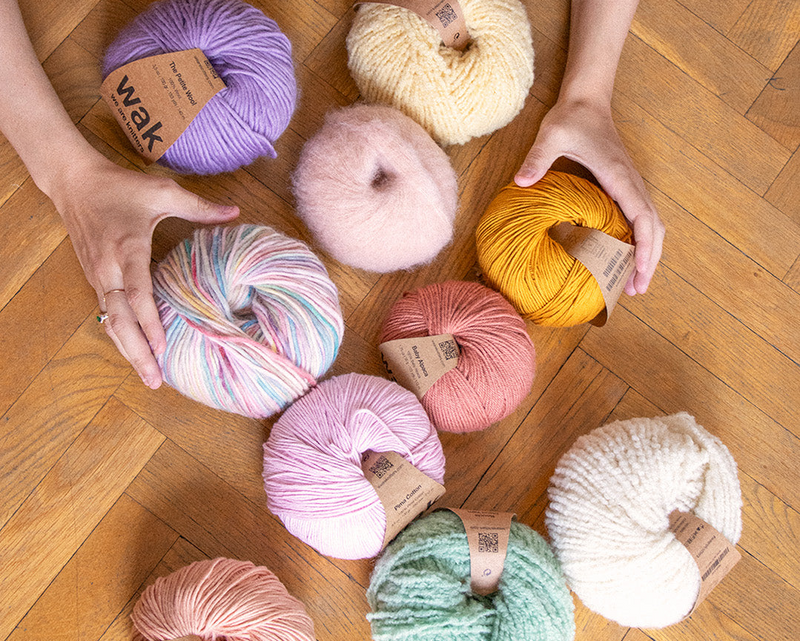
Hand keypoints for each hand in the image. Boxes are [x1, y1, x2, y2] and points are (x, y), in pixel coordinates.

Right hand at [50, 149, 238, 388]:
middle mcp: (108, 269)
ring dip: (127, 351)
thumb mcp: (162, 191)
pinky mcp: (94, 279)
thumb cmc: (120, 186)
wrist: (74, 181)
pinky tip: (135, 353)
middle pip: (120, 320)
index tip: (163, 348)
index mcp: (126, 249)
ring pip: (110, 322)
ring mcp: (98, 276)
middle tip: (155, 381)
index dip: (150, 323)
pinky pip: (106, 314)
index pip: (137, 294)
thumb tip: (235, 212)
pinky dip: (121, 336)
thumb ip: (199, 206)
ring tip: (148, 377)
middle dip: (137, 353)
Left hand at [515, 98, 663, 294]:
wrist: (587, 100)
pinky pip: (638, 219)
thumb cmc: (571, 118)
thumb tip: (522, 181)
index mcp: (619, 177)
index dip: (645, 247)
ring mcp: (629, 185)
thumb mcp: (551, 136)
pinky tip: (625, 259)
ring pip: (650, 225)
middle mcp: (631, 183)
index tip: (640, 272)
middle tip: (635, 290)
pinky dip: (639, 242)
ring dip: (647, 254)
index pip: (643, 218)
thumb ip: (537, 158)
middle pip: (654, 229)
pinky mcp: (623, 186)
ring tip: (633, 284)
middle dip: (649, 260)